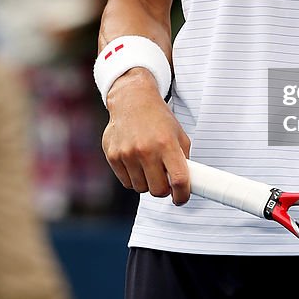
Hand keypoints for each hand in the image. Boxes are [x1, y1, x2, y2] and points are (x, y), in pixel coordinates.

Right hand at [102, 68, 191, 204]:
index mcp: (167, 144)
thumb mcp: (178, 134)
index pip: (179, 180)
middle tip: (165, 180)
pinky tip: (136, 163)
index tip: (182, 198)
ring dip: (147, 183)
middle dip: (164, 189)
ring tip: (149, 166)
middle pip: (158, 190)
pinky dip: (133, 178)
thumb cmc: (158, 118)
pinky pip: (126, 182)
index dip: (183, 195)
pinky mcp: (113, 156)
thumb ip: (182, 159)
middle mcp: (146, 150)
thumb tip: (185, 184)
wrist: (132, 100)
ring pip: (141, 188)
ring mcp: (127, 154)